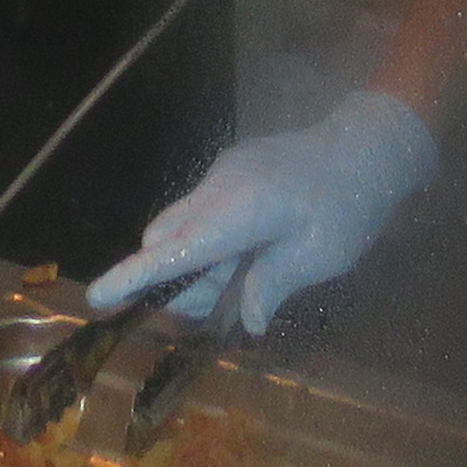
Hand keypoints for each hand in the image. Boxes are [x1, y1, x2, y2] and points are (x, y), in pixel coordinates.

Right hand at [86, 91, 436, 335]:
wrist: (370, 143)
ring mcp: (226, 175)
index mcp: (238, 208)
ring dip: (197, 266)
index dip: (134, 276)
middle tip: (208, 316)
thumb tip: (243, 323)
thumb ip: (274, 284)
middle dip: (173, 281)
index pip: (175, 248)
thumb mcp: (322, 254)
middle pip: (168, 237)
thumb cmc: (350, 202)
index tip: (96, 297)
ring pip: (185, 226)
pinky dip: (212, 245)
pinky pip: (205, 214)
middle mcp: (220, 186)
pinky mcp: (236, 174)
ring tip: (238, 291)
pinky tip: (247, 263)